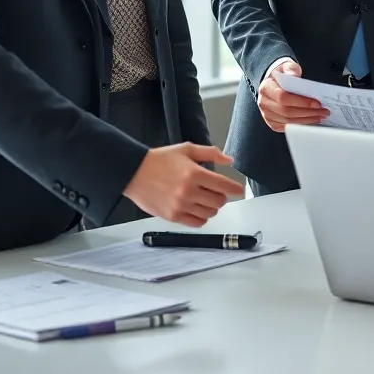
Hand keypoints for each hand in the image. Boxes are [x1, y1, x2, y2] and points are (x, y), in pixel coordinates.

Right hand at [124, 143, 243, 226]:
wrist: (134, 172)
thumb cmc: (160, 159)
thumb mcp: (186, 150)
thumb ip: (210, 153)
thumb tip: (230, 160)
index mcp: (194, 173)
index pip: (223, 185)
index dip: (235, 188)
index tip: (239, 189)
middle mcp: (189, 191)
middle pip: (218, 201)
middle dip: (222, 197)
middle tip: (218, 192)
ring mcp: (180, 205)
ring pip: (209, 213)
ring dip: (212, 207)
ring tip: (206, 200)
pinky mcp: (172, 216)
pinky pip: (196, 223)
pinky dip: (202, 218)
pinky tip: (198, 209)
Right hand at [258, 60, 327, 132]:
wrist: (274, 83)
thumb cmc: (282, 76)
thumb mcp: (286, 67)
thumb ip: (291, 69)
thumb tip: (295, 76)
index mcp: (266, 88)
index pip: (283, 97)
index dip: (301, 102)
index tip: (317, 103)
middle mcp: (264, 103)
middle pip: (287, 112)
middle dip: (308, 113)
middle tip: (323, 111)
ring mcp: (267, 115)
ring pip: (288, 122)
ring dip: (307, 120)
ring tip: (321, 116)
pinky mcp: (272, 123)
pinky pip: (288, 128)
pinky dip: (301, 125)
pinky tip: (312, 121)